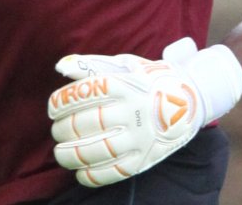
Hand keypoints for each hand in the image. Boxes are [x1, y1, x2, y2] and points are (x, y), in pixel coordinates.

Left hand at [47, 38, 241, 186]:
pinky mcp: (145, 158)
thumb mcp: (125, 64)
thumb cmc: (148, 79)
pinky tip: (80, 172)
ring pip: (97, 151)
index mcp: (125, 85)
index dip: (61, 102)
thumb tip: (60, 66)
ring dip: (70, 155)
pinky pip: (114, 172)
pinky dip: (92, 176)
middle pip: (86, 124)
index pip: (84, 93)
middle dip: (62, 130)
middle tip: (56, 130)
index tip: (52, 108)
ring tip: (60, 153)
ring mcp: (140, 137)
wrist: (189, 101)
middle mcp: (132, 111)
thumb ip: (92, 64)